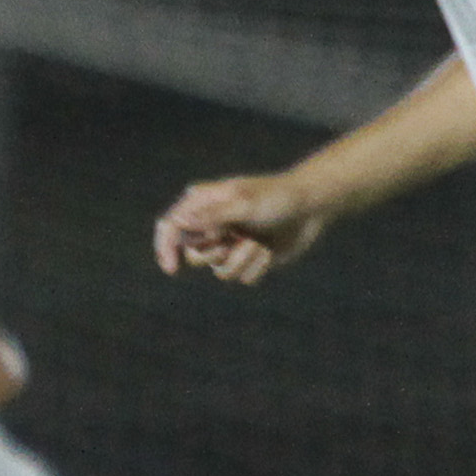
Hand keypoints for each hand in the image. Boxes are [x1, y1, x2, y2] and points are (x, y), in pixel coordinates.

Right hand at [154, 173, 328, 285]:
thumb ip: (211, 216)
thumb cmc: (277, 197)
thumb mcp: (243, 204)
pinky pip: (241, 278)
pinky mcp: (247, 260)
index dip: (165, 248)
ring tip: (258, 245)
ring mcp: (229, 244)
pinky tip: (269, 251)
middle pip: (192, 254)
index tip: (172, 268)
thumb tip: (179, 222)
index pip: (170, 226)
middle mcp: (212, 225)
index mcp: (203, 204)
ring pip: (219, 270)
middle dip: (215, 252)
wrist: (311, 207)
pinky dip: (256, 267)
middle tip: (234, 238)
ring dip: (241, 260)